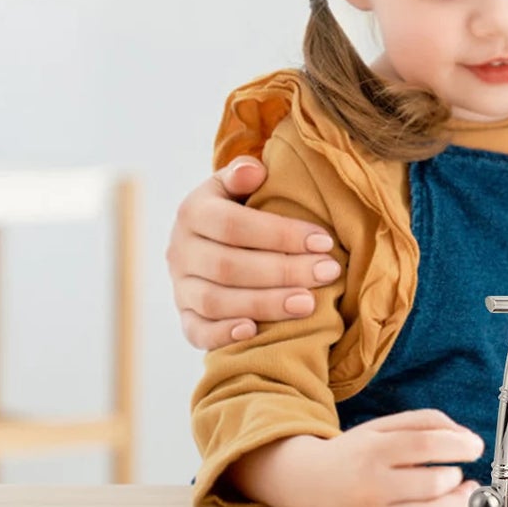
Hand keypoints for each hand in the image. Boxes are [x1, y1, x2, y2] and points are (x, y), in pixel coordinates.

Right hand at [167, 157, 337, 350]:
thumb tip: (253, 171)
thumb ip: (244, 174)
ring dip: (264, 304)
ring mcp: (180, 286)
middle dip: (283, 271)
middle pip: (228, 266)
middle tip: (328, 272)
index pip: (234, 225)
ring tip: (308, 303)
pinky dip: (223, 335)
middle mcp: (180, 250)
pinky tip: (254, 331)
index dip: (280, 234)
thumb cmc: (242, 206)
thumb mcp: (239, 183)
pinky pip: (196, 331)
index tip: (324, 241)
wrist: (213, 236)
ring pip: (215, 301)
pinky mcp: (185, 316)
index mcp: (193, 212)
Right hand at [234, 410, 485, 506]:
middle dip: (458, 478)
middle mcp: (375, 484)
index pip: (426, 445)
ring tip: (465, 493)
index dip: (459, 444)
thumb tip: (465, 437)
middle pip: (431, 484)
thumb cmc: (355, 451)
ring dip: (459, 506)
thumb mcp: (384, 425)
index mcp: (376, 448)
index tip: (475, 446)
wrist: (307, 482)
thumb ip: (427, 422)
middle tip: (463, 473)